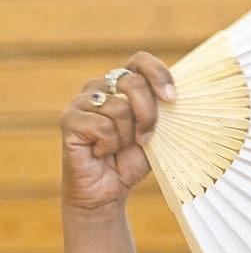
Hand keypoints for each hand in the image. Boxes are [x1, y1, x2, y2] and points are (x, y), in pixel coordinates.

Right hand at [59, 51, 175, 213]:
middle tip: (146, 139)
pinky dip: (109, 146)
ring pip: (118, 108)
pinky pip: (102, 127)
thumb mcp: (156, 135)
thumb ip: (163, 114)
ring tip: (118, 149)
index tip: (172, 98)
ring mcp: (82, 102)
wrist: (108, 190)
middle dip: (148, 114)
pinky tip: (101, 153)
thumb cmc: (131, 161)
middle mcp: (100, 87)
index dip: (158, 75)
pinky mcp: (69, 120)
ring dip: (126, 137)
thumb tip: (178, 100)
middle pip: (132, 82)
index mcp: (122, 85)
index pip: (140, 61)